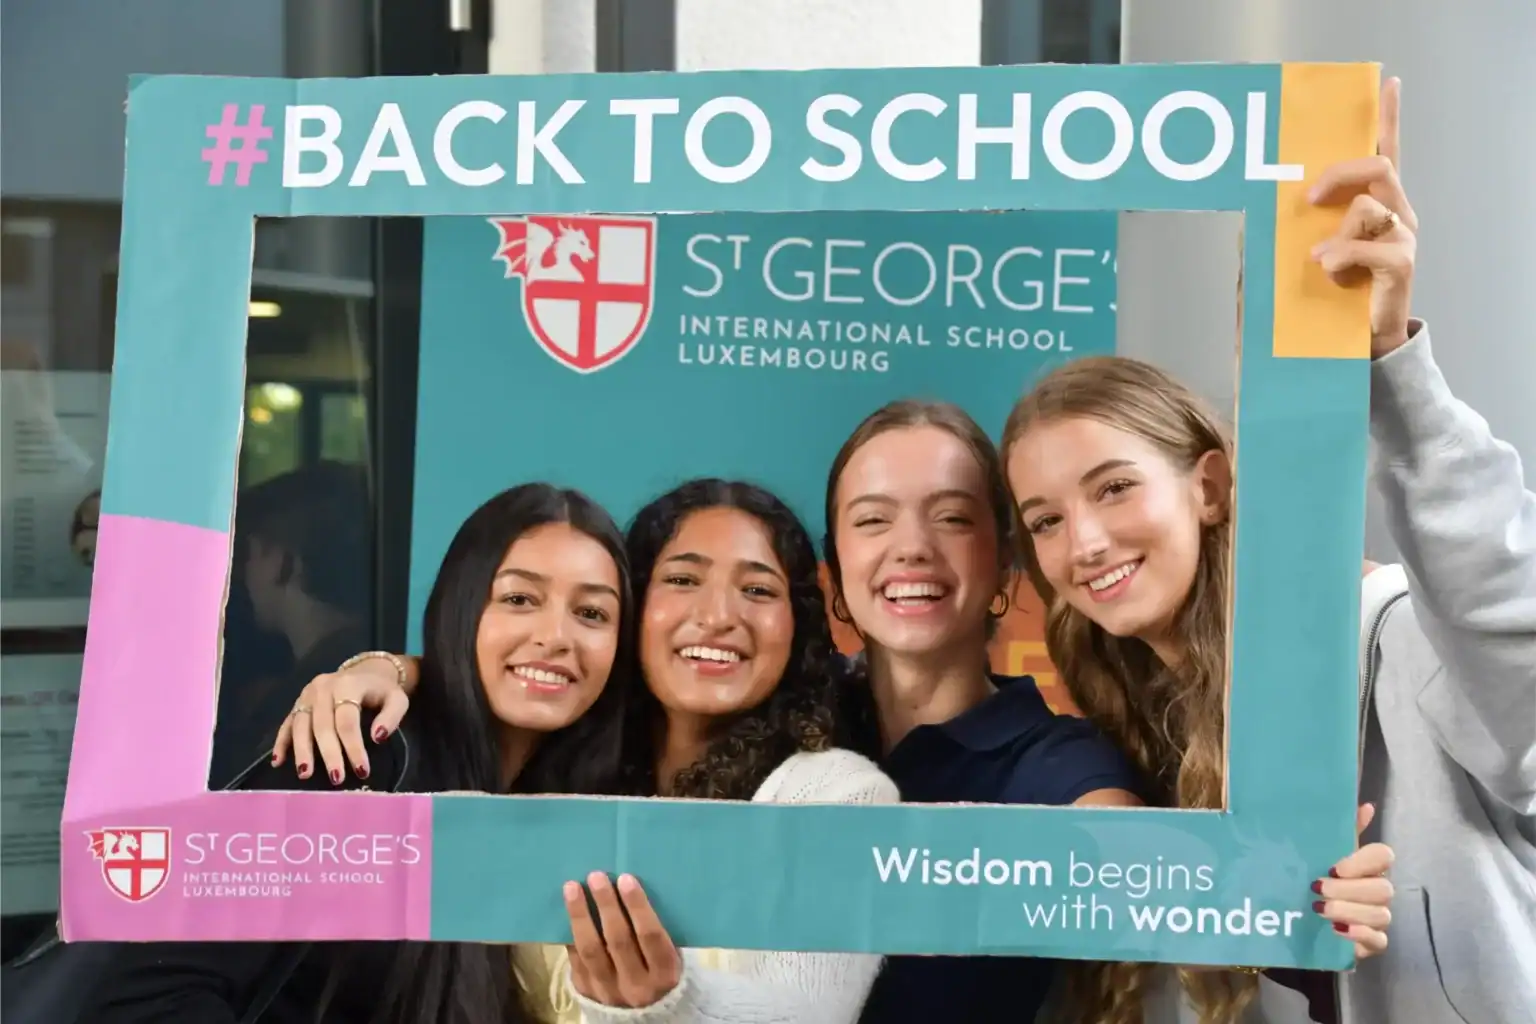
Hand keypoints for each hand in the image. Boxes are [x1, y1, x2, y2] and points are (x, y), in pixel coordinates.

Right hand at [271, 656, 410, 783]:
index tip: (362, 771)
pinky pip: (287, 723)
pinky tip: (278, 762)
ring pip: (300, 725)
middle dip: (329, 754)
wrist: (365, 671)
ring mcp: (306, 695)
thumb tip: (377, 738)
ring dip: (301, 751)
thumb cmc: (382, 690)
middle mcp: (322, 688)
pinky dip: (281, 742)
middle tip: (336, 779)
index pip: (347, 721)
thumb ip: (392, 716)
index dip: (353, 747)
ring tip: (305, 774)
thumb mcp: (397, 699)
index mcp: (347, 685)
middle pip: (322, 725)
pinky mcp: (298, 702)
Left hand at [566, 872, 681, 1008]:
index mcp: (664, 974)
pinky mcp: (587, 992)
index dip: (637, 906)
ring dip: (580, 915)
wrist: (648, 1015)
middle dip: (606, 905)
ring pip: (591, 949)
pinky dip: (571, 933)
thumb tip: (632, 888)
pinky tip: (567, 912)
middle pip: (618, 939)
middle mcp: (637, 986)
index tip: (626, 879)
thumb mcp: (671, 956)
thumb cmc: (661, 971)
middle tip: (596, 876)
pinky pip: (576, 959)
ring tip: (572, 888)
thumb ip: (656, 932)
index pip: (650, 936)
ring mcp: (609, 991)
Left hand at [1308, 75, 1418, 357]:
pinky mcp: (1403, 263)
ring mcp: (1404, 236)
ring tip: (1320, 260)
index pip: (1385, 151)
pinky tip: (1329, 270)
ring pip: (1369, 206)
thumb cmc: (1332, 293)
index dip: (1387, 118)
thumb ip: (1291, 230)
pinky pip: (1370, 245)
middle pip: (1378, 166)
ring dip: (1336, 231)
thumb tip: (1249, 213)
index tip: (1387, 84)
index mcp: (1376, 203)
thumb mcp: (1306, 253)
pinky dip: (1342, 256)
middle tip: (1308, 198)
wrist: (1359, 342)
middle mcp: (1397, 212)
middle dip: (1339, 173)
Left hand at [1313, 803, 1394, 958]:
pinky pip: (1379, 940)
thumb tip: (1366, 805)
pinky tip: (1337, 930)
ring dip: (1347, 910)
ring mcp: (1380, 917)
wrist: (1306, 917)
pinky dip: (1358, 934)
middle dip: (1347, 890)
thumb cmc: (1320, 878)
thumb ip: (1344, 831)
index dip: (1361, 861)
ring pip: (1380, 914)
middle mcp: (1380, 890)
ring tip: (1319, 910)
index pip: (1384, 855)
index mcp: (1370, 866)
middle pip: (1382, 888)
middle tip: (1318, 889)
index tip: (1334, 867)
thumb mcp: (1325, 853)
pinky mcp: (1375, 942)